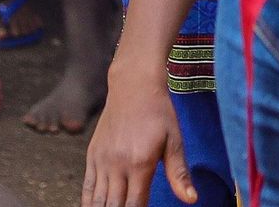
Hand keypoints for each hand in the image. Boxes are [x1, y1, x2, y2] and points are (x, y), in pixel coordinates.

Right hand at [83, 58, 195, 206]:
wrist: (133, 85)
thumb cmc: (158, 112)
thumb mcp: (174, 140)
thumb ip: (179, 173)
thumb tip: (191, 200)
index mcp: (140, 162)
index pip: (135, 205)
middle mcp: (117, 164)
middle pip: (114, 206)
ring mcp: (102, 159)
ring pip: (98, 200)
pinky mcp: (92, 154)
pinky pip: (87, 186)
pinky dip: (88, 202)